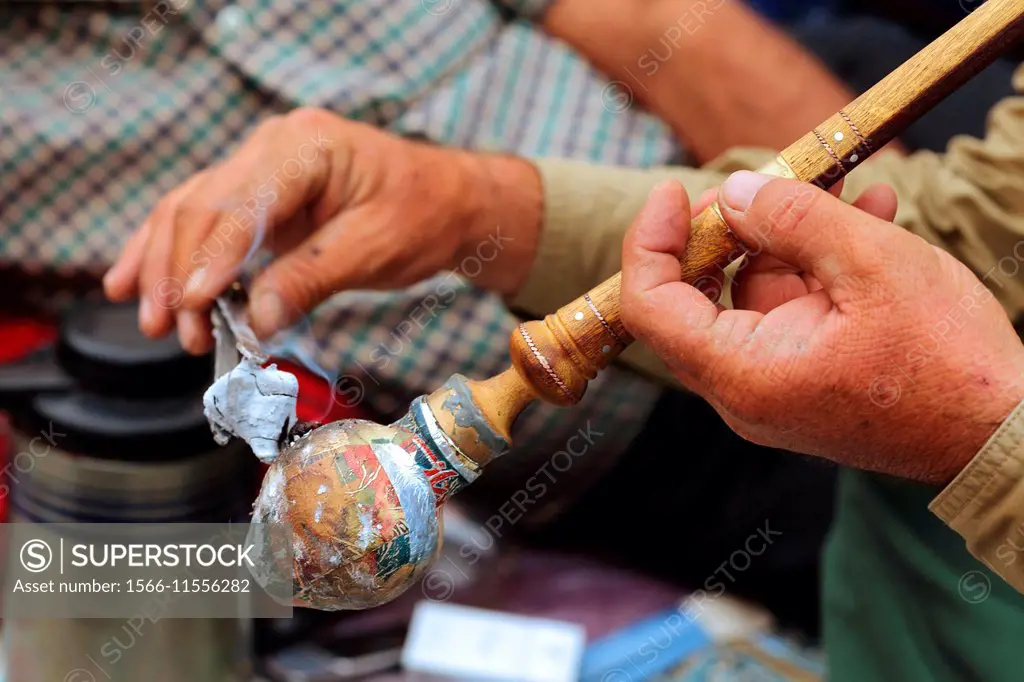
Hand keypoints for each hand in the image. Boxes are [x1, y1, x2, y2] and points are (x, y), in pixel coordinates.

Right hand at [103, 108, 541, 352]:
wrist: (448, 200)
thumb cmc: (423, 215)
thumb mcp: (375, 249)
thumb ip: (312, 279)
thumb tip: (254, 319)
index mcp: (305, 146)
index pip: (242, 202)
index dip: (212, 257)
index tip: (193, 304)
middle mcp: (272, 147)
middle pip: (202, 206)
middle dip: (179, 272)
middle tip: (172, 330)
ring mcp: (260, 167)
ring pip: (189, 212)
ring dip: (164, 269)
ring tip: (153, 322)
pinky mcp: (258, 196)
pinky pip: (202, 220)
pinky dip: (168, 253)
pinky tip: (132, 281)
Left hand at [620, 173, 1023, 483]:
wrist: (1005, 432)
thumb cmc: (947, 361)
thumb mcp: (872, 264)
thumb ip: (794, 219)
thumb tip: (733, 193)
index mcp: (742, 373)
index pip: (650, 306)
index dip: (650, 242)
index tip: (675, 191)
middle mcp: (745, 389)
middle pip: (697, 298)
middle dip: (729, 229)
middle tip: (765, 184)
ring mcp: (776, 386)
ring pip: (754, 296)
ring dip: (791, 237)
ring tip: (848, 189)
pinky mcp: (807, 379)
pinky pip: (793, 311)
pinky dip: (817, 267)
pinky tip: (867, 219)